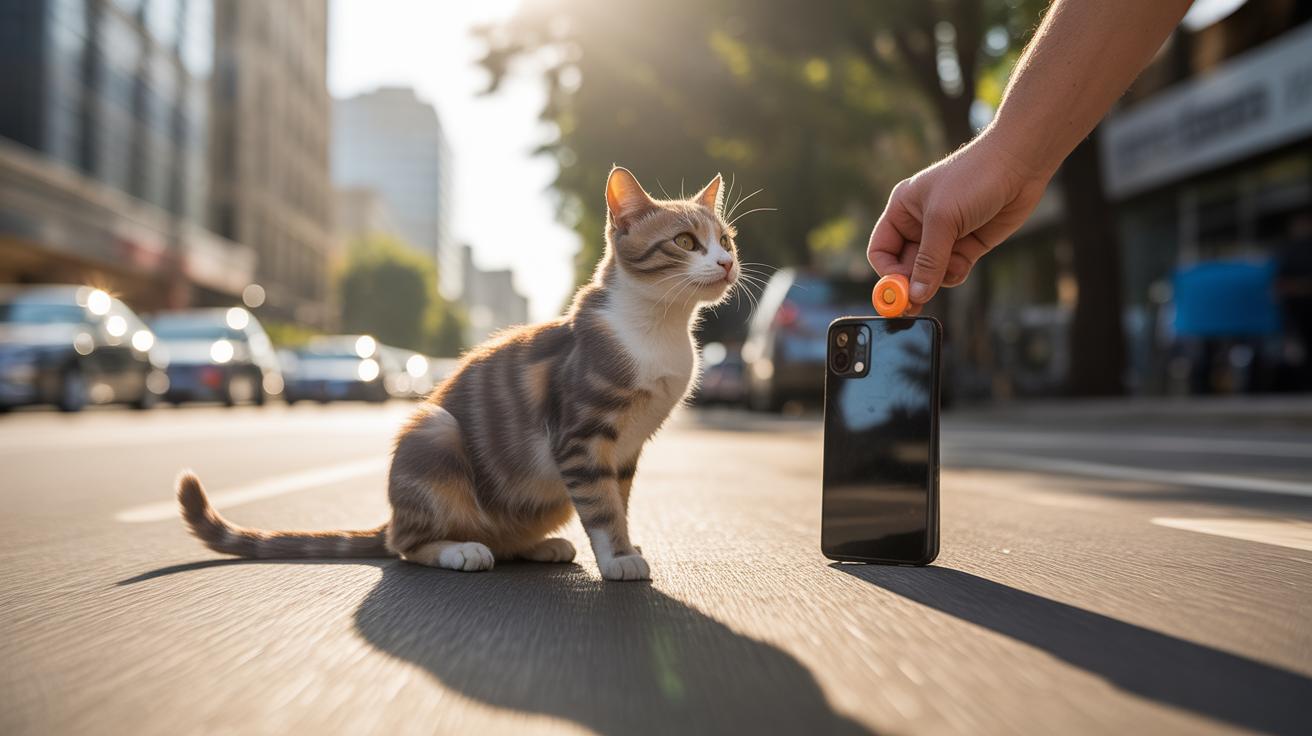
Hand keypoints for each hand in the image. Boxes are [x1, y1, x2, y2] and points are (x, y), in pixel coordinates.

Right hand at [867, 130, 1052, 313]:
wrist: (1019, 163)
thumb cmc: (974, 178)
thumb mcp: (943, 219)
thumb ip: (928, 260)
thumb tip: (915, 295)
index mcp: (902, 210)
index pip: (881, 251)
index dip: (886, 273)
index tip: (897, 292)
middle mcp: (919, 224)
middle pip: (904, 267)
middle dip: (912, 284)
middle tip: (916, 306)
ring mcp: (945, 236)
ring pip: (931, 273)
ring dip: (939, 277)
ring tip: (955, 264)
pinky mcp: (968, 244)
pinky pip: (952, 271)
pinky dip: (956, 273)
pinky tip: (965, 261)